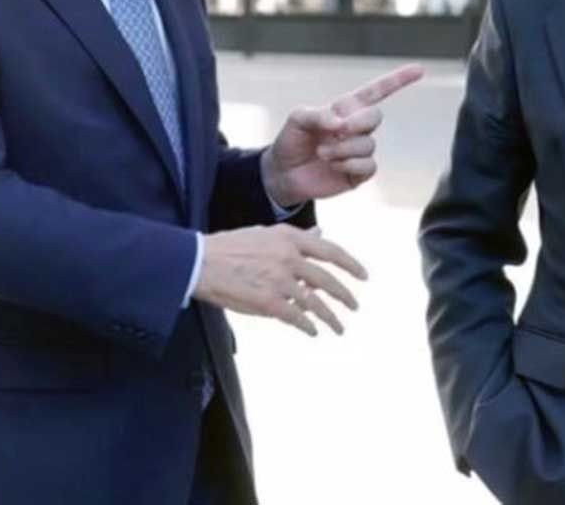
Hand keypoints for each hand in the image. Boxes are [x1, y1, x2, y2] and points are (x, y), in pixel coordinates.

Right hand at [193, 224, 366, 335]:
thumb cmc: (230, 247)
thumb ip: (296, 237)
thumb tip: (321, 233)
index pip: (331, 251)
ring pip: (315, 303)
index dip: (351, 265)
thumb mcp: (266, 233)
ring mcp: (280, 280)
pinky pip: (297, 317)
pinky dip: (308, 326)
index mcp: (289, 238)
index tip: (364, 276)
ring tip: (339, 327)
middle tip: (355, 306)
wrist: (200, 263)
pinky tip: (313, 331)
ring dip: (330, 317)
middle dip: (345, 295)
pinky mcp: (268, 302)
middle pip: (327, 280)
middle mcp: (289, 257)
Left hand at [261, 63, 423, 206]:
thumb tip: (340, 122)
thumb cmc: (291, 141)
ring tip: (323, 153)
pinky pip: (369, 166)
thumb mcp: (297, 120)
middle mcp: (357, 128)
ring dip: (342, 149)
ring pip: (368, 144)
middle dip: (357, 122)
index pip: (377, 91)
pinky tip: (334, 166)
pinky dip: (349, 165)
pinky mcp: (359, 173)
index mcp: (346, 109)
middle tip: (336, 131)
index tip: (419, 69)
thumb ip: (318, 115)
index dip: (398, 80)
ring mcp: (360, 150)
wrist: (283, 174)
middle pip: (376, 117)